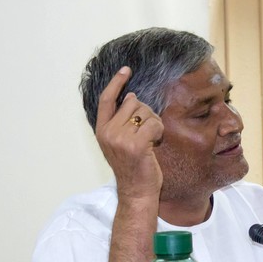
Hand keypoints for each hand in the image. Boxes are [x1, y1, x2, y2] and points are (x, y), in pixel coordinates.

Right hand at [94, 66, 163, 199]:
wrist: (136, 192)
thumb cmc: (133, 168)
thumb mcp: (121, 142)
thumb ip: (122, 122)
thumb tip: (131, 97)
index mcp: (102, 131)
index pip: (106, 100)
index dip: (116, 82)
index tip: (125, 70)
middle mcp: (108, 133)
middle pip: (133, 102)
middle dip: (146, 113)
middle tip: (148, 133)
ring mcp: (120, 138)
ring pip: (145, 111)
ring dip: (154, 123)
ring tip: (151, 140)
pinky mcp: (136, 145)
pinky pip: (154, 123)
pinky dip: (160, 131)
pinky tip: (156, 143)